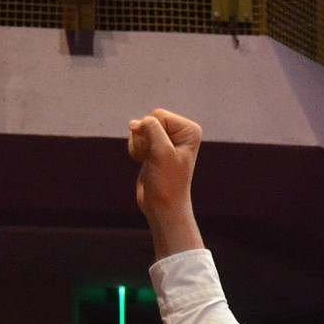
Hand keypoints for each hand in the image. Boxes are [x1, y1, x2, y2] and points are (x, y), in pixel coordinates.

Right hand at [127, 108, 204, 256]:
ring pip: (140, 129)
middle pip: (148, 120)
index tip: (162, 156)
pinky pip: (136, 138)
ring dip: (139, 146)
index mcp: (189, 130)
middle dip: (145, 139)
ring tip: (151, 162)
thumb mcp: (161, 151)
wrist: (162, 207)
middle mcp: (180, 132)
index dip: (153, 134)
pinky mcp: (154, 148)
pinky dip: (136, 150)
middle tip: (155, 160)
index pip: (159, 116)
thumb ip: (151, 127)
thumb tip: (134, 123)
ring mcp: (166, 140)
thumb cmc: (167, 182)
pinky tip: (145, 162)